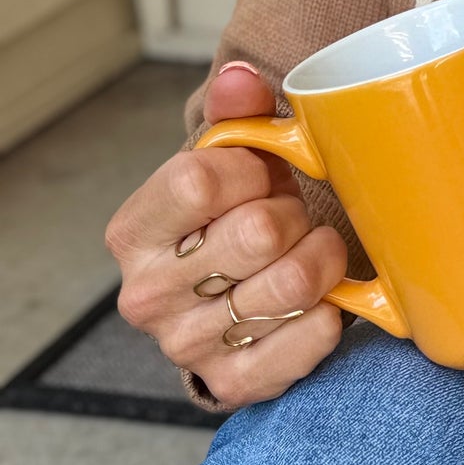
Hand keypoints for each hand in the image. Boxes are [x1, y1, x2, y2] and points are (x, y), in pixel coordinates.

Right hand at [105, 63, 347, 408]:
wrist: (228, 299)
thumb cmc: (232, 216)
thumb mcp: (227, 160)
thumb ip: (236, 113)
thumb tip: (242, 79)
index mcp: (132, 231)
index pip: (199, 180)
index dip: (252, 169)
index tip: (260, 175)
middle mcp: (147, 295)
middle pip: (258, 233)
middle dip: (295, 214)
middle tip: (292, 217)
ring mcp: (187, 346)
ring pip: (293, 284)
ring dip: (322, 259)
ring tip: (311, 252)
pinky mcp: (234, 384)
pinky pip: (311, 339)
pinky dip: (330, 313)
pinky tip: (316, 301)